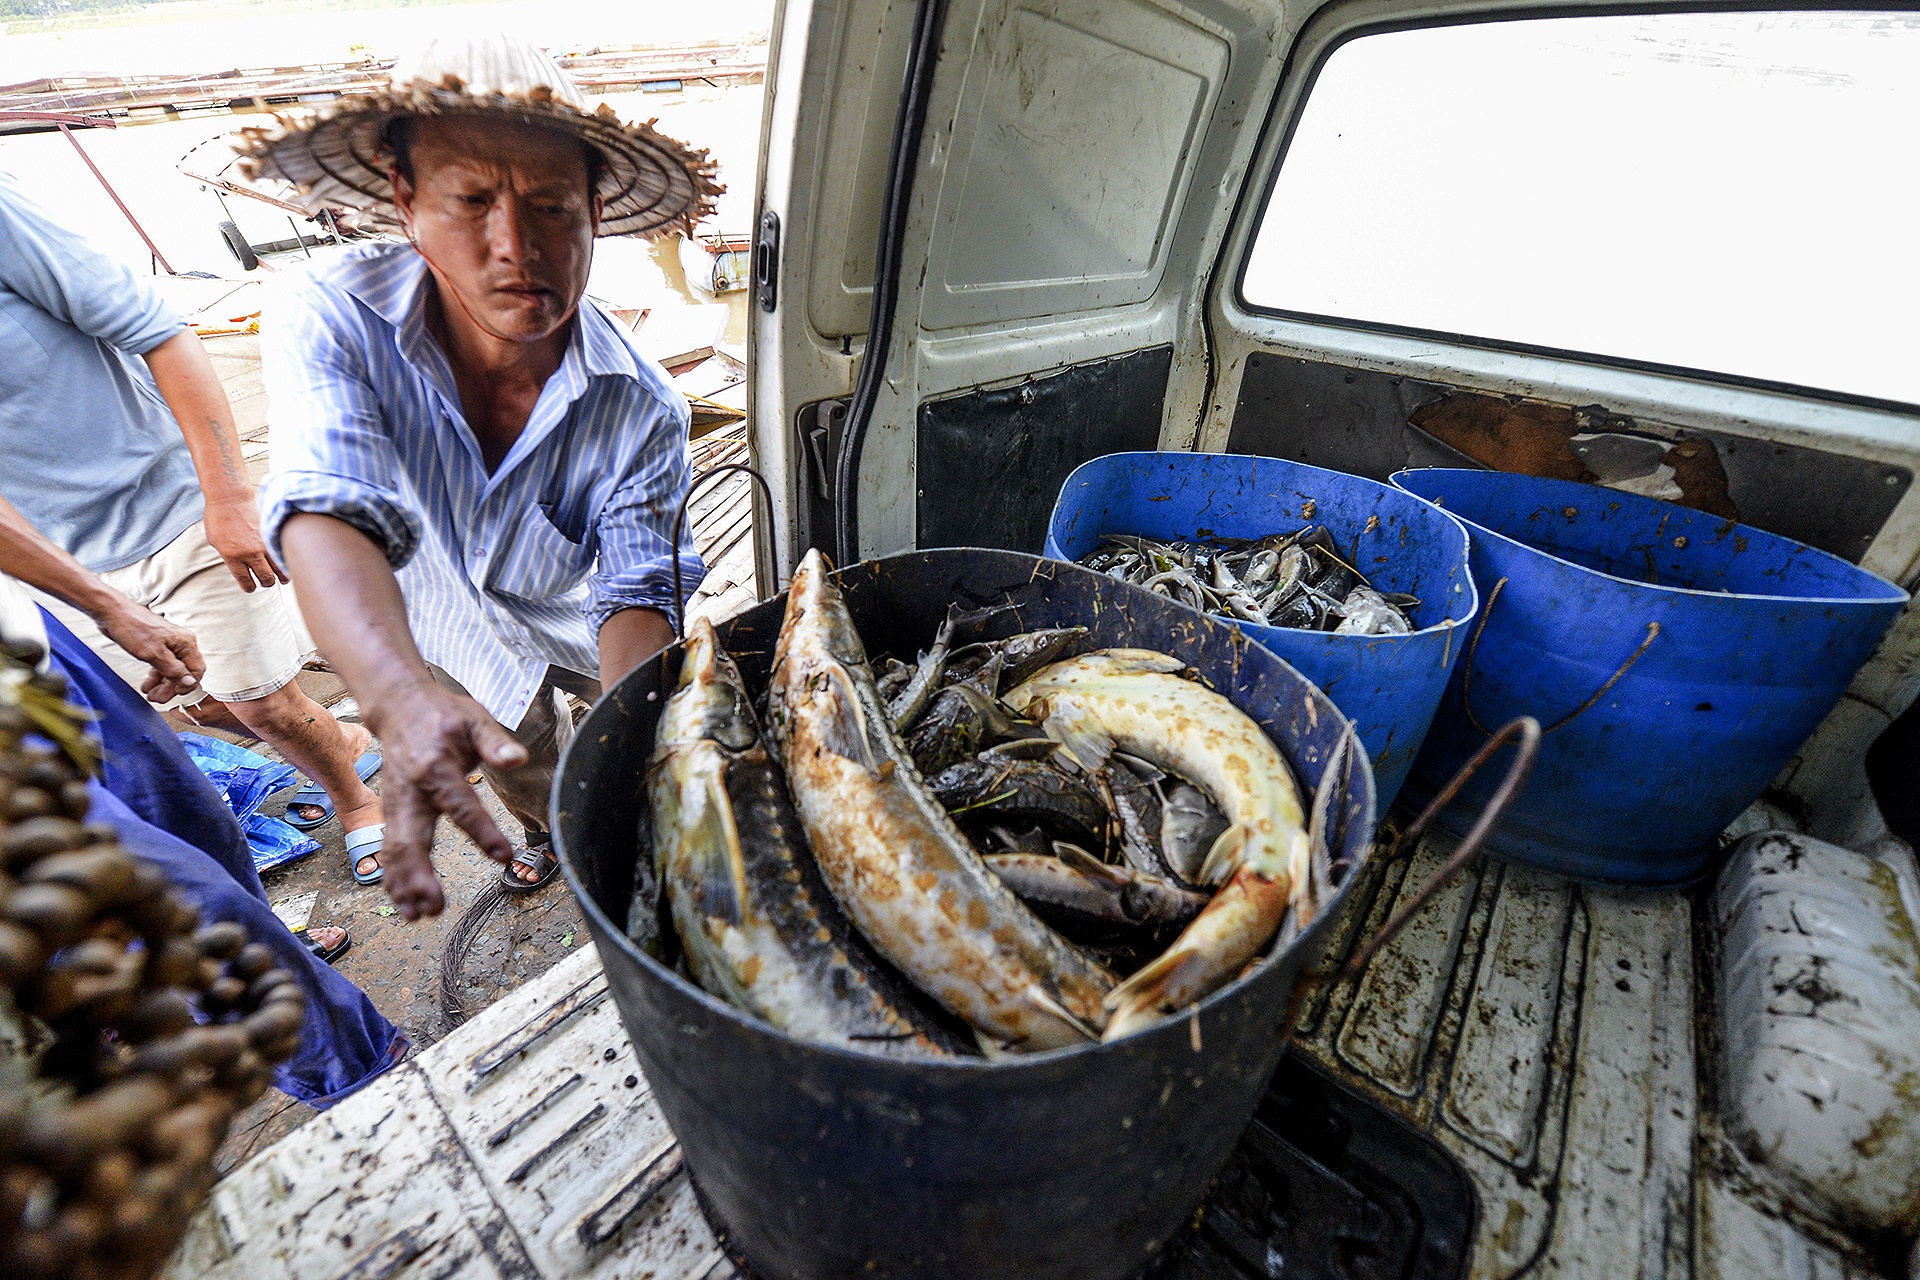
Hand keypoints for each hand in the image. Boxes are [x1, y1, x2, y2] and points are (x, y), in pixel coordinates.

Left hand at [96, 599, 205, 702]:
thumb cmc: (132, 628)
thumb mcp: (153, 653)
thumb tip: (190, 682)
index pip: (196, 670)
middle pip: (183, 672)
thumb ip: (173, 669)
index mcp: (185, 643)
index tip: (174, 693)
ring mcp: (168, 645)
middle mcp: (180, 644)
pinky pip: (161, 665)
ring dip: (162, 685)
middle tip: (158, 698)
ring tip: (150, 695)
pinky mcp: (156, 646)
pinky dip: (155, 677)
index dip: (187, 685)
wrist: (112, 613)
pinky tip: (147, 685)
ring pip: (172, 670)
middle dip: (171, 688)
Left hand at [202, 493, 287, 592]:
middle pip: (266, 578)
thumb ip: (228, 557)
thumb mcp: (215, 542)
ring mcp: (264, 544)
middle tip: (267, 581)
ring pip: (280, 569)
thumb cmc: (219, 517)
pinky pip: (283, 553)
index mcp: (232, 557)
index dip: (249, 587)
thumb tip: (240, 567)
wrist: (231, 497)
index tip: (251, 587)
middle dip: (266, 582)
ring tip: (283, 577)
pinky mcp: (273, 535)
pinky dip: (286, 560)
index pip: (246, 581)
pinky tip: (286, 562)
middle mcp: (250, 553)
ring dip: (282, 576)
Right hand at [365, 682, 527, 919]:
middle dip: (420, 875)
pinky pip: (390, 848)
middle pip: (411, 838)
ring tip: (419, 915)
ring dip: (404, 884)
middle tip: (435, 906)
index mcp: (434, 767)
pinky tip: (404, 903)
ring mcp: (396, 803)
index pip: (460, 805)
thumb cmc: (444, 715)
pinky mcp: (392, 812)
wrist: (399, 707)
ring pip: (395, 849)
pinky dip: (394, 877)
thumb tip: (518, 759)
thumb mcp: (474, 719)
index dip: (482, 831)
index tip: (504, 856)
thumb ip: (495, 741)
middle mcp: (409, 790)